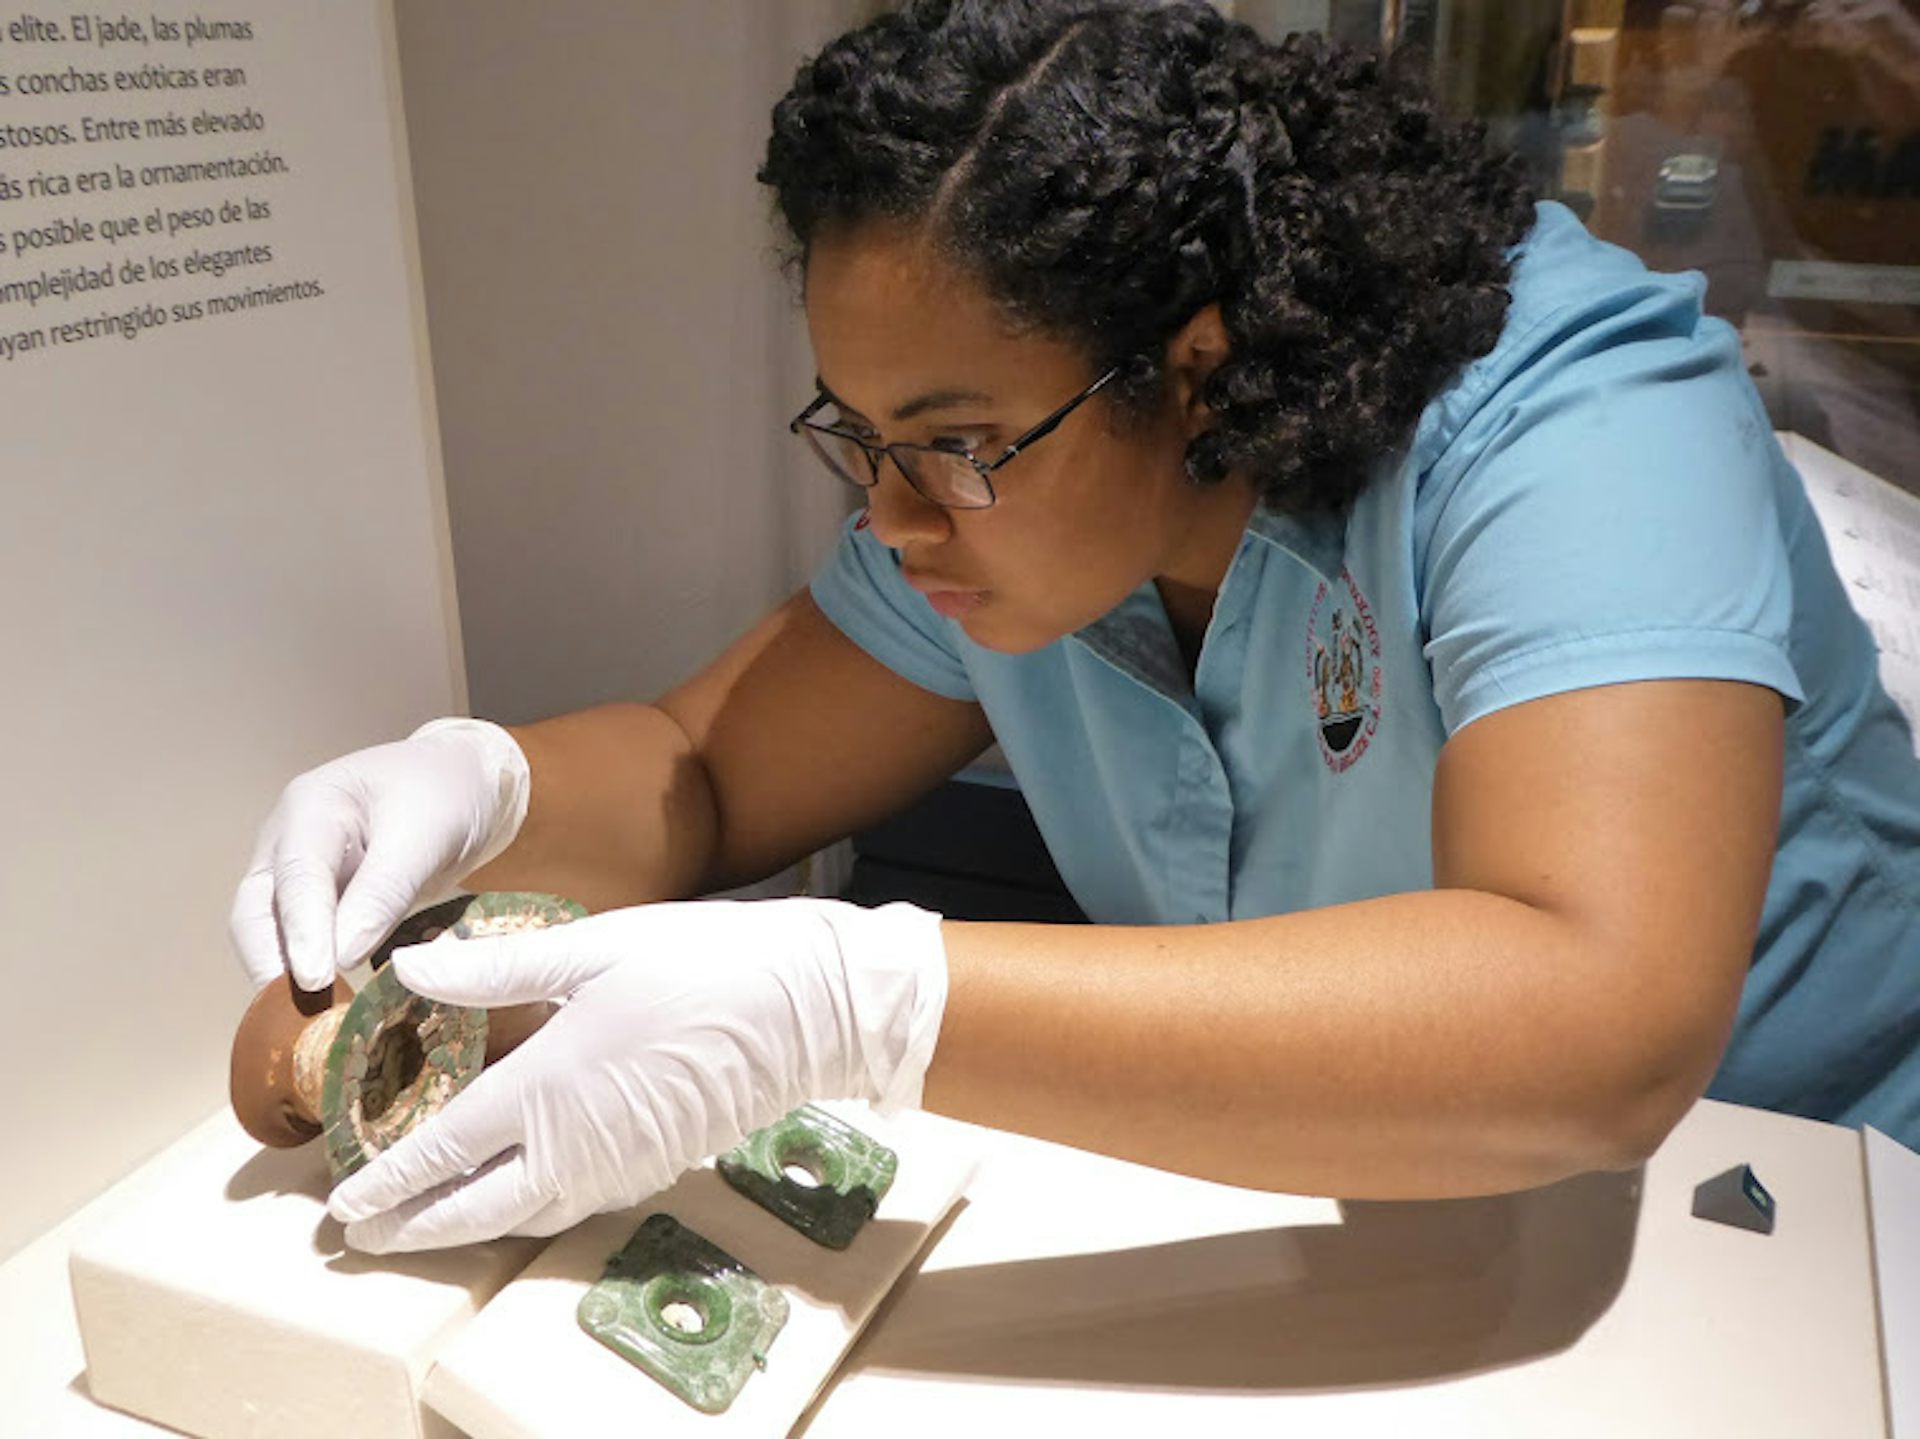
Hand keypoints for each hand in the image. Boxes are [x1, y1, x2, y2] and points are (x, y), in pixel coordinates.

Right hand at [229, 719, 530, 991]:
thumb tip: (340, 955)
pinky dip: (314, 973)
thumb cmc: (446, 793)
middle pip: (257, 911)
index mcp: (310, 808)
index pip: (294, 876)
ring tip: (314, 1022)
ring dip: (288, 975)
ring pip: (274, 932)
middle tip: (300, 1016)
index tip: (315, 978)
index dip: (301, 931)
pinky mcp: (326, 902)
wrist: (469, 782)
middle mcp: (290, 842)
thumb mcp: (424, 833)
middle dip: (273, 963)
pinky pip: (307, 941)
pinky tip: (331, 1007)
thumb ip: (384, 890)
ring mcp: (302, 874)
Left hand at [325, 897, 945, 1252]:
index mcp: (550, 1086)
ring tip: (421, 1224)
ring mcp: (620, 1166)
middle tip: (362, 1236)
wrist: (809, 1008)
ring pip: (524, 1218)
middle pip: (476, 1210)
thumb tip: (411, 968)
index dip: (391, 1180)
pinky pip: (571, 1207)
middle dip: (412, 1229)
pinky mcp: (654, 1168)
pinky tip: (515, 1193)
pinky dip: (524, 1212)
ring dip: (464, 1228)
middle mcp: (577, 1145)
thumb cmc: (704, 963)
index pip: (447, 1148)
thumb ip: (497, 969)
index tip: (344, 1204)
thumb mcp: (595, 948)